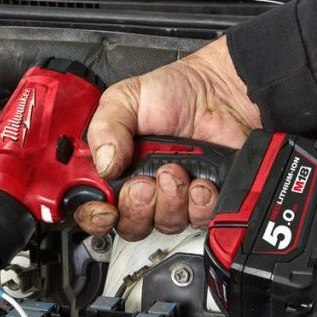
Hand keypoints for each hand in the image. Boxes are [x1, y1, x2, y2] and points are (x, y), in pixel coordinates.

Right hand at [73, 36, 261, 240]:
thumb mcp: (125, 98)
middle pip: (128, 224)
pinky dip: (201, 204)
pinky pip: (199, 220)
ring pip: (164, 224)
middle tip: (145, 182)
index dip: (96, 216)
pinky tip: (202, 181)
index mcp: (114, 167)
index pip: (93, 208)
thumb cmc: (174, 92)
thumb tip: (104, 166)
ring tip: (178, 169)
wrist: (222, 92)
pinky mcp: (203, 201)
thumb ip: (104, 128)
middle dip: (137, 207)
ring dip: (171, 200)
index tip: (106, 209)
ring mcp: (173, 197)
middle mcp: (142, 187)